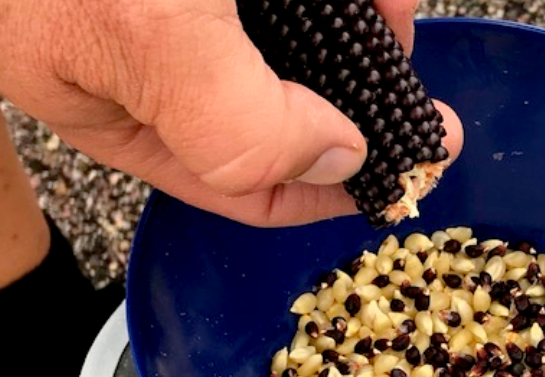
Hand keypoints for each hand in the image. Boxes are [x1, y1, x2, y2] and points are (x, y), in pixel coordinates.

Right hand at [0, 0, 462, 225]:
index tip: (405, 171)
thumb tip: (339, 161)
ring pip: (300, 39)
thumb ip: (240, 127)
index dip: (328, 190)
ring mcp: (192, 10)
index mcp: (133, 116)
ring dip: (360, 26)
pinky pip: (299, 0)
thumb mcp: (150, 43)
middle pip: (284, 109)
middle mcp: (163, 65)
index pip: (243, 186)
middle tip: (411, 77)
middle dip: (357, 95)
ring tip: (395, 6)